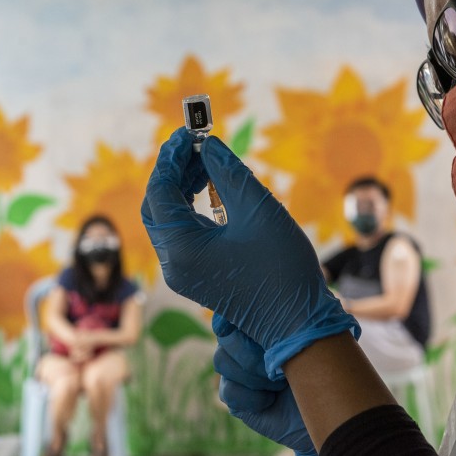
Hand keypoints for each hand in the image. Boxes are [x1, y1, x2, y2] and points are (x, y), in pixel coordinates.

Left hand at [143, 128, 358, 377]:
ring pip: (167, 218)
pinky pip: (181, 233)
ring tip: (207, 160)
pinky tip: (209, 187)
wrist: (298, 322)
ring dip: (181, 186)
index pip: (159, 191)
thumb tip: (209, 146)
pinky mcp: (195, 275)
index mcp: (181, 248)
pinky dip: (190, 206)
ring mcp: (182, 272)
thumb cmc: (282, 268)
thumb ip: (228, 172)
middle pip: (157, 205)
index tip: (189, 133)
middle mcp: (173, 263)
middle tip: (195, 143)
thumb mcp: (258, 210)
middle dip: (173, 170)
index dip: (172, 157)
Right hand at [213, 316, 317, 455]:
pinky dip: (251, 397)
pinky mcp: (235, 397)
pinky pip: (228, 392)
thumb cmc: (325, 367)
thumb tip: (267, 306)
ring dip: (253, 374)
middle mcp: (243, 343)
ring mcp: (236, 370)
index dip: (229, 318)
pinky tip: (270, 400)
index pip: (231, 313)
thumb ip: (286, 321)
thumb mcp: (310, 338)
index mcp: (260, 323)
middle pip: (225, 337)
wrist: (327, 409)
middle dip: (251, 353)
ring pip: (222, 361)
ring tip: (280, 383)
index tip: (239, 326)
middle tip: (280, 366)